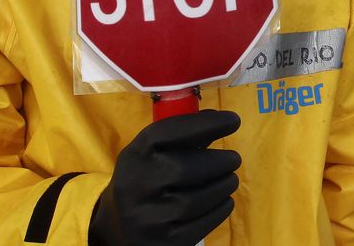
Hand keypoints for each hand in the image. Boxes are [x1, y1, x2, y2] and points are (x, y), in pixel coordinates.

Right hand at [90, 110, 241, 245]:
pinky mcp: (163, 242)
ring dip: (223, 186)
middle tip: (234, 159)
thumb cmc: (146, 181)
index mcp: (133, 158)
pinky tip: (223, 200)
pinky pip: (201, 224)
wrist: (119, 228)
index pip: (166, 133)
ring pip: (196, 200)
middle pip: (185, 169)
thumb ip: (181, 138)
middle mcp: (135, 187)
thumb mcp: (150, 156)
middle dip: (219, 161)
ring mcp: (147, 219)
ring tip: (230, 179)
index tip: (233, 120)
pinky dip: (220, 209)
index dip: (203, 124)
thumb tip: (220, 120)